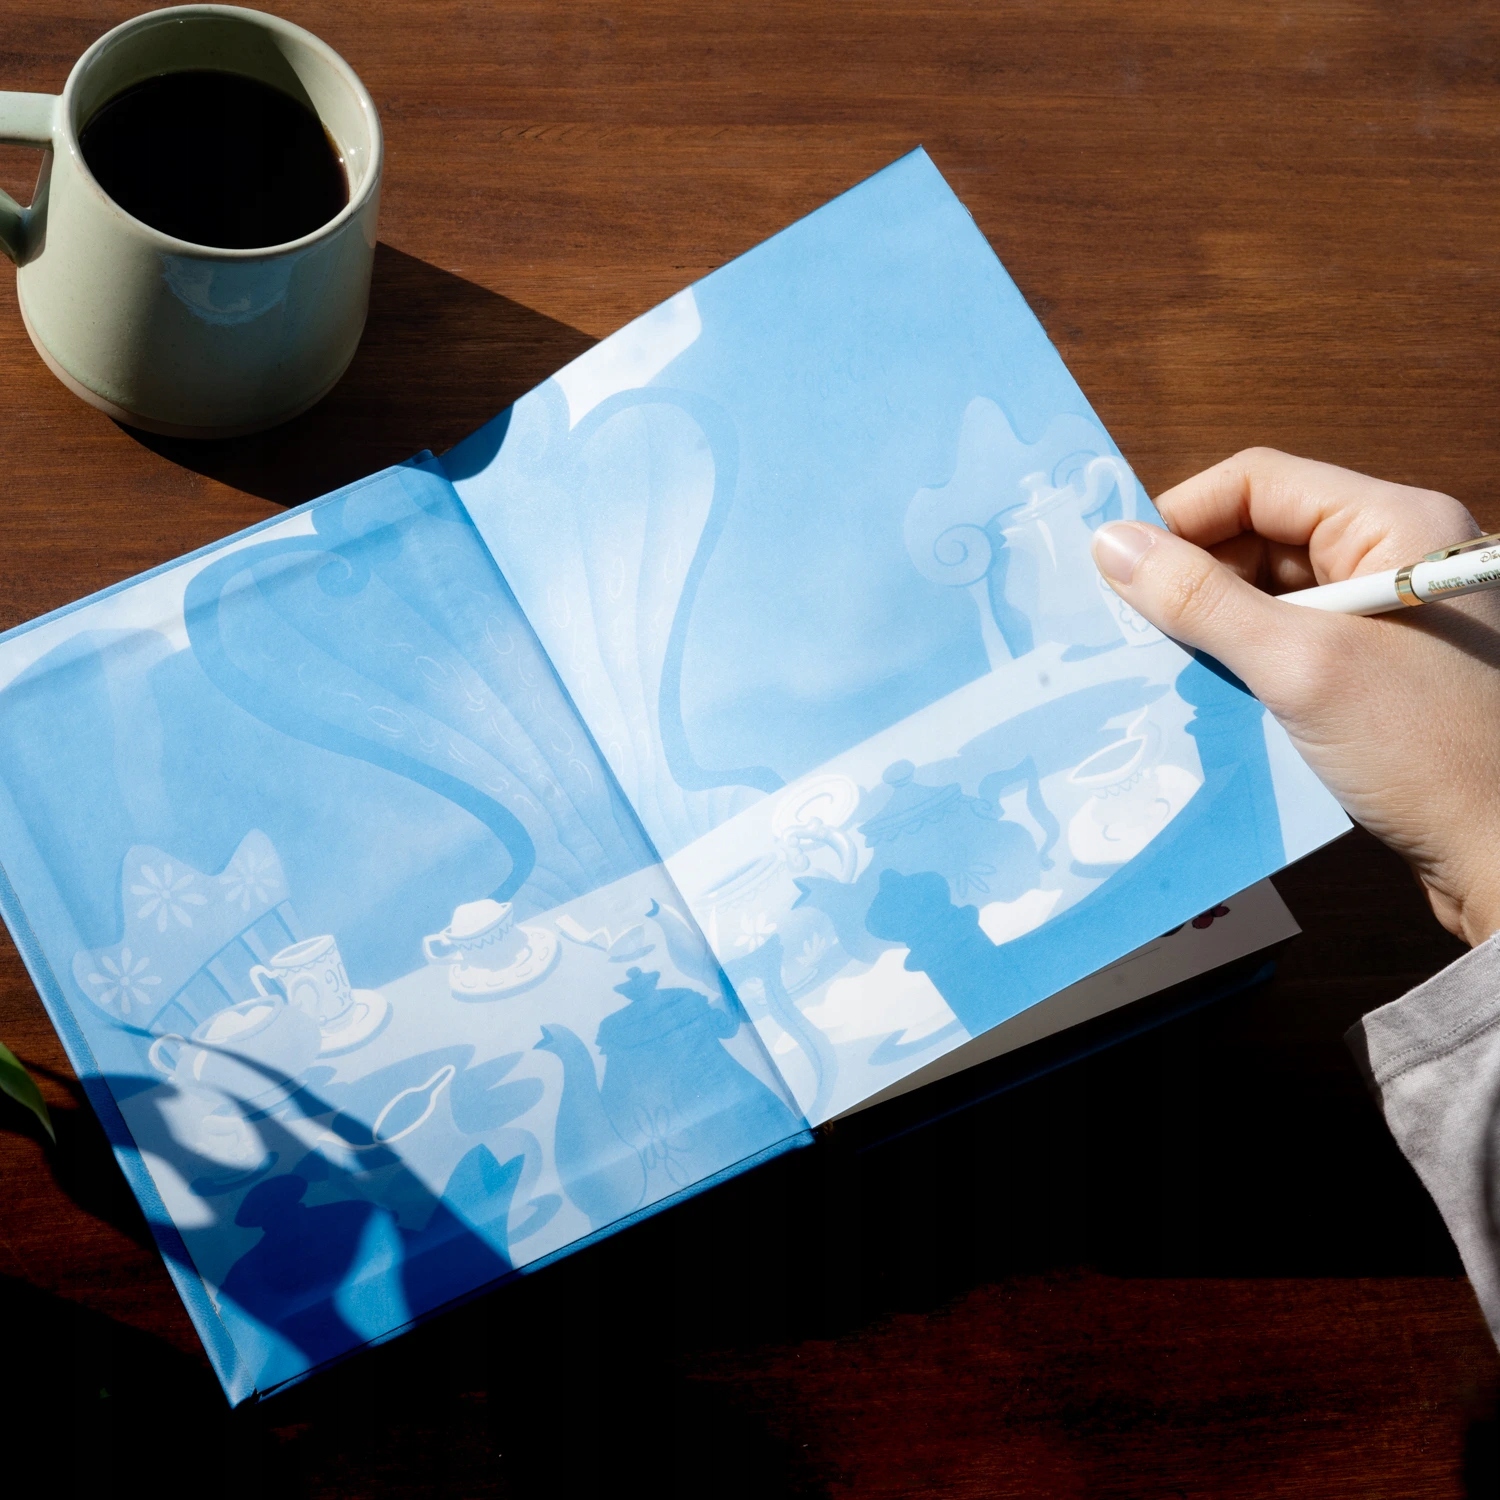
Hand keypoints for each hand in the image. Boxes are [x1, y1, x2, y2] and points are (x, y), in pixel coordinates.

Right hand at [1092, 448, 1499, 946]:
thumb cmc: (1424, 752)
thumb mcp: (1299, 667)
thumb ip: (1201, 601)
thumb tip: (1110, 544)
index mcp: (1393, 523)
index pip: (1260, 482)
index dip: (1182, 516)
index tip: (1117, 569)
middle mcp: (1393, 555)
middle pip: (1261, 535)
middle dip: (1193, 578)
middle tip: (1132, 627)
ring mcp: (1387, 613)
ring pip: (1268, 594)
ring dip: (1213, 628)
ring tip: (1164, 666)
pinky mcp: (1377, 668)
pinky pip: (1288, 642)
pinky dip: (1242, 663)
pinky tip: (1207, 697)